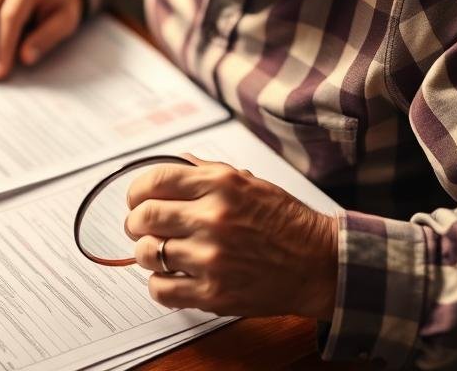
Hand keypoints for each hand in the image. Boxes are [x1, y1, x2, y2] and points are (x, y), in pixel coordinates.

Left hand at [125, 155, 337, 319]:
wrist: (320, 263)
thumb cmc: (284, 221)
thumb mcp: (248, 181)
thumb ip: (205, 171)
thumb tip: (170, 162)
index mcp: (220, 185)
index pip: (154, 181)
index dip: (136, 191)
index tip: (136, 199)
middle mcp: (212, 218)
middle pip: (144, 217)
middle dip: (135, 222)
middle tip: (141, 227)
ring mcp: (211, 258)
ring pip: (147, 253)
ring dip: (146, 253)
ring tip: (159, 252)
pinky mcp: (214, 293)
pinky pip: (161, 289)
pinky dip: (158, 284)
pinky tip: (170, 277)